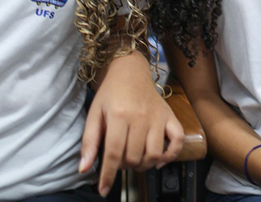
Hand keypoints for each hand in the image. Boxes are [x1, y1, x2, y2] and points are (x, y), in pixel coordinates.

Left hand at [79, 54, 183, 195]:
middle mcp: (140, 117)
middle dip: (124, 166)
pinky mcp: (169, 116)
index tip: (103, 190)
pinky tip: (159, 160)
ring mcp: (158, 117)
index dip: (108, 175)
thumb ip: (89, 142)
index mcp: (119, 116)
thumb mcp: (94, 114)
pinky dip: (170, 155)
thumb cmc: (110, 93)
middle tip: (119, 160)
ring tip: (134, 159)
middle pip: (134, 157)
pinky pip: (177, 140)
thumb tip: (84, 168)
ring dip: (143, 164)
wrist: (130, 70)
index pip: (114, 153)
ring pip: (154, 154)